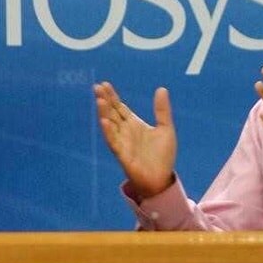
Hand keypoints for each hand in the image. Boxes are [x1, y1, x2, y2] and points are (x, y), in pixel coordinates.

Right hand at [93, 82, 176, 197]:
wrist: (161, 178)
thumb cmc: (162, 155)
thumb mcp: (165, 128)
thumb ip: (162, 110)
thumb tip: (162, 89)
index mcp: (134, 124)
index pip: (119, 107)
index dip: (112, 96)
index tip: (104, 84)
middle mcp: (125, 132)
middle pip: (112, 113)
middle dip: (105, 101)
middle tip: (97, 87)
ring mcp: (122, 143)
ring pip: (110, 125)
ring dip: (104, 113)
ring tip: (99, 100)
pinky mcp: (123, 155)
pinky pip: (113, 142)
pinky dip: (108, 132)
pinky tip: (104, 121)